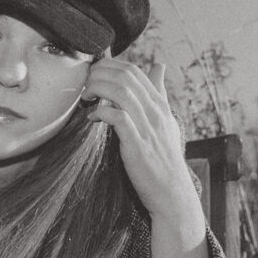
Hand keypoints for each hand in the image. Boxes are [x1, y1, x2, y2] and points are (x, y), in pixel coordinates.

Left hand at [83, 58, 192, 221]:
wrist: (171, 191)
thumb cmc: (164, 155)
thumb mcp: (165, 119)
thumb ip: (159, 92)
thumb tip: (159, 66)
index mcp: (159, 103)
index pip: (134, 71)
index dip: (109, 67)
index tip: (94, 75)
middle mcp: (155, 111)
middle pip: (125, 77)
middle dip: (99, 74)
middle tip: (85, 85)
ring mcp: (147, 127)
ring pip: (121, 92)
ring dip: (98, 89)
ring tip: (86, 97)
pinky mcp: (137, 145)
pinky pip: (118, 117)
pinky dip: (101, 112)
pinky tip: (92, 118)